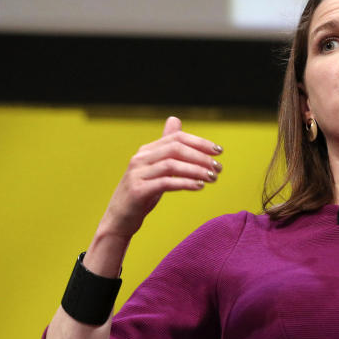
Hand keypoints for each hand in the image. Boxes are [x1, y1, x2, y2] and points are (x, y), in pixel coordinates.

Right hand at [99, 116, 222, 238]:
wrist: (119, 219)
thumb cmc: (142, 193)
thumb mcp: (155, 167)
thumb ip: (166, 147)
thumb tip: (175, 119)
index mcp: (146, 151)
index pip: (176, 138)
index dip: (200, 142)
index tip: (219, 151)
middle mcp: (140, 159)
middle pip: (175, 148)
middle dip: (201, 156)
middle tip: (219, 168)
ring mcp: (137, 174)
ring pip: (172, 165)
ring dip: (196, 170)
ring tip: (213, 178)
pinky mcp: (138, 191)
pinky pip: (165, 183)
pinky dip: (185, 183)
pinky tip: (199, 186)